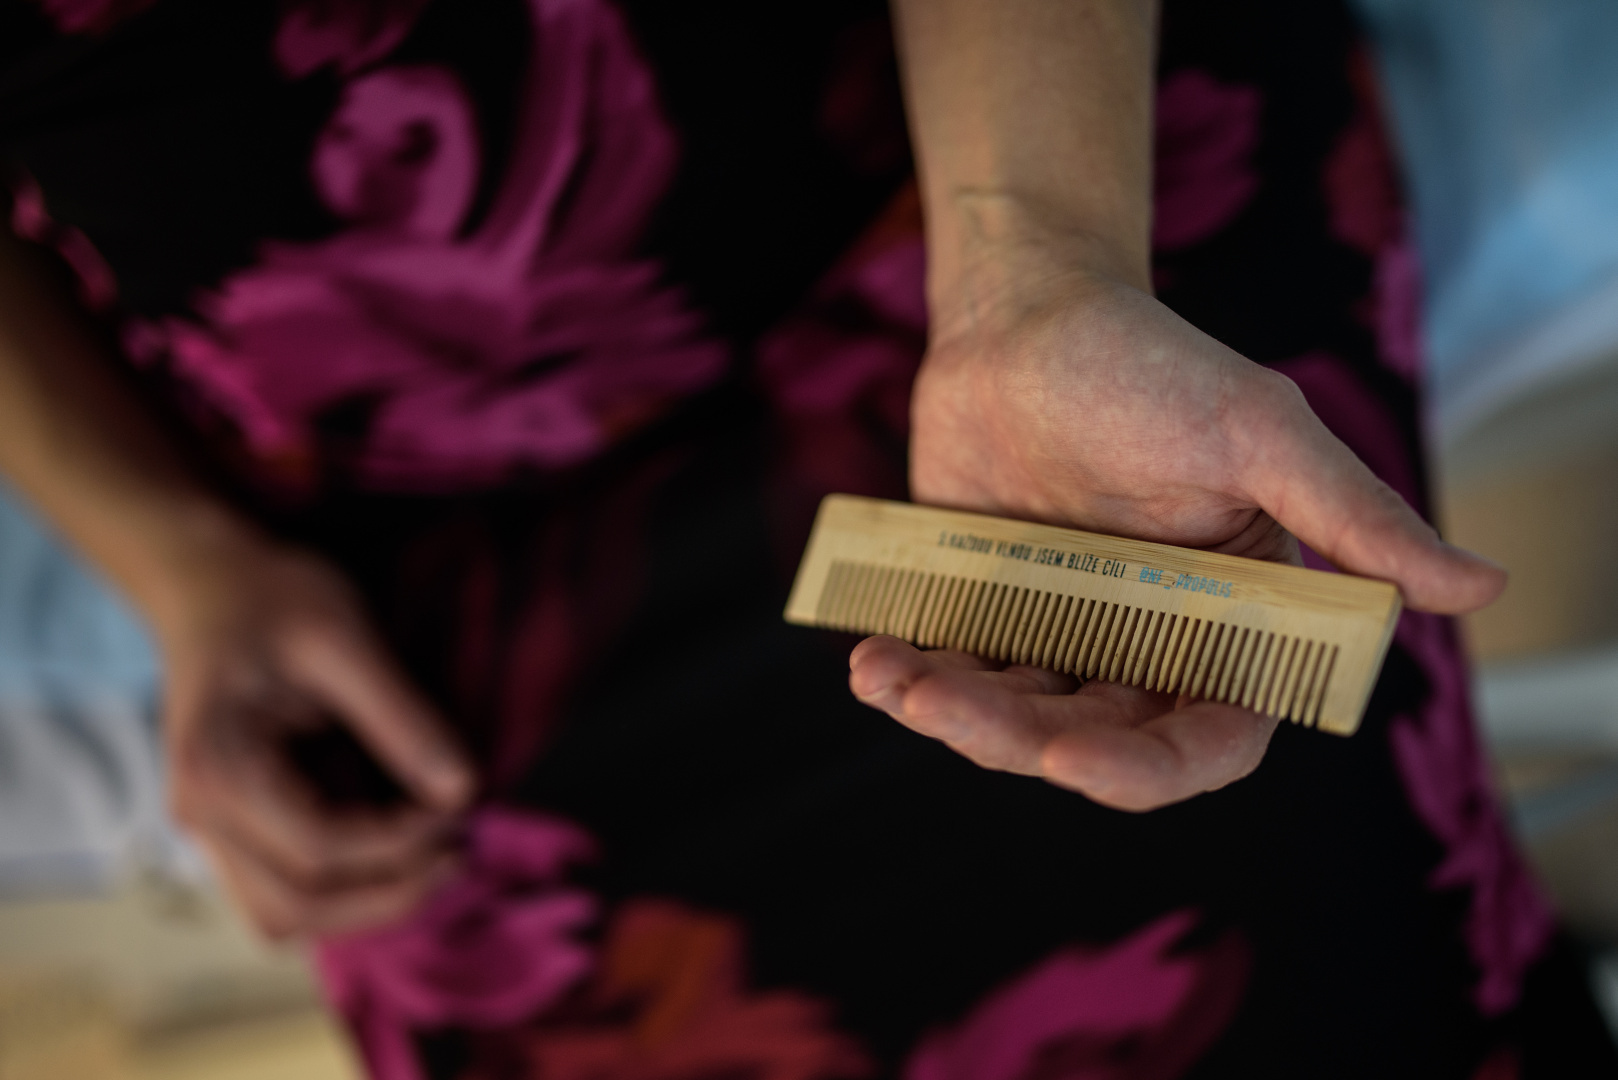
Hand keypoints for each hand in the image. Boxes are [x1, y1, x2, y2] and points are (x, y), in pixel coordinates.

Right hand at [157, 532, 474, 937]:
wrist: (208, 581)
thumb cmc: (270, 596)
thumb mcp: (344, 638)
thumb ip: (401, 717)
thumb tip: (462, 789)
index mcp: (217, 770)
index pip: (318, 850)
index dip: (401, 842)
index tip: (457, 803)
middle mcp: (200, 815)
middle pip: (293, 909)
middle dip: (387, 894)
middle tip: (457, 852)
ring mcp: (212, 827)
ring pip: (285, 913)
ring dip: (364, 902)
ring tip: (433, 857)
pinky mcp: (236, 824)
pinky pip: (287, 884)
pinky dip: (348, 882)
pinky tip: (402, 842)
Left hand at [849, 237, 1503, 810]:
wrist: (1027, 316)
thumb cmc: (1151, 364)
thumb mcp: (1258, 431)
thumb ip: (1350, 517)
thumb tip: (1482, 587)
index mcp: (1229, 621)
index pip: (1209, 736)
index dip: (1149, 768)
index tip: (1073, 759)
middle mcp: (1148, 641)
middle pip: (1094, 740)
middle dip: (1020, 740)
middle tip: (948, 700)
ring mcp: (1063, 632)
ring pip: (1015, 719)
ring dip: (953, 715)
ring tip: (893, 676)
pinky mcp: (988, 611)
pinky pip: (955, 673)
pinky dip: (911, 680)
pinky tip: (871, 662)